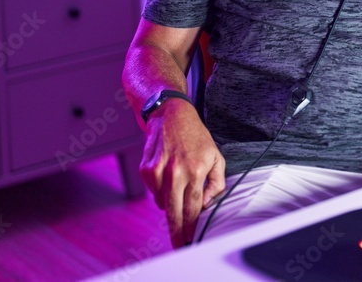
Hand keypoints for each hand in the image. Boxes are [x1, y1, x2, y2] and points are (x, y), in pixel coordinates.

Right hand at [139, 99, 225, 247]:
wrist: (170, 115)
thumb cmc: (196, 138)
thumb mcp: (216, 157)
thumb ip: (216, 183)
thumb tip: (207, 205)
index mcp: (196, 170)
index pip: (193, 209)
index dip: (191, 229)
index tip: (190, 242)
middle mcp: (176, 172)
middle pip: (175, 214)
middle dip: (177, 233)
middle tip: (179, 246)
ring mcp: (158, 171)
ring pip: (163, 204)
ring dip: (171, 205)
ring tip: (179, 188)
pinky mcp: (146, 169)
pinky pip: (154, 193)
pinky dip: (161, 192)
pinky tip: (169, 177)